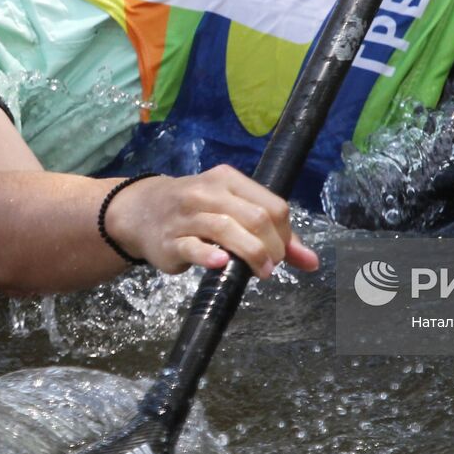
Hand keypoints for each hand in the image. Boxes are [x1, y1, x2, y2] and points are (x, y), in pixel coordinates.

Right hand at [104, 166, 320, 277]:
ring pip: (227, 230)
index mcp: (229, 180)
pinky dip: (210, 256)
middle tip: (273, 266)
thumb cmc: (196, 210)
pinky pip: (193, 247)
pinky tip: (222, 264)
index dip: (286, 234)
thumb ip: (271, 233)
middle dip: (273, 247)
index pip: (272, 205)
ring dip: (252, 254)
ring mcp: (187, 216)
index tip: (283, 253)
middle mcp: (208, 192)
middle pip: (255, 218)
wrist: (141, 210)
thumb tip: (312, 262)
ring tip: (262, 272)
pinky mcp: (170, 241)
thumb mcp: (233, 209)